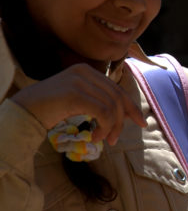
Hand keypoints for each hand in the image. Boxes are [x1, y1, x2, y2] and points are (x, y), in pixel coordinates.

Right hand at [11, 63, 145, 144]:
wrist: (22, 111)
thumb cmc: (49, 109)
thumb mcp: (77, 100)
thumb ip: (97, 101)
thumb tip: (124, 113)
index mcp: (87, 71)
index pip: (116, 89)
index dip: (131, 106)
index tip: (141, 122)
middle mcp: (85, 73)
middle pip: (117, 97)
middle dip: (124, 119)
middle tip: (118, 138)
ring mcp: (80, 82)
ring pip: (112, 106)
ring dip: (112, 127)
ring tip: (104, 139)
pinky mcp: (75, 94)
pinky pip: (103, 112)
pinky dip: (105, 127)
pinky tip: (97, 136)